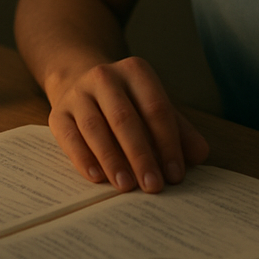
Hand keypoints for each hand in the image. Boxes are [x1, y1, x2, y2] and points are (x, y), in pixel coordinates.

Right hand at [48, 55, 208, 192]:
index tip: (175, 174)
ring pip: (95, 127)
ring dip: (112, 159)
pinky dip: (82, 158)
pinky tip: (97, 177)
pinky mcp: (58, 112)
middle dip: (141, 155)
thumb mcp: (154, 108)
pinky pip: (69, 136)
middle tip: (153, 186)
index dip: (167, 142)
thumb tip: (200, 154)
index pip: (156, 107)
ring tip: (126, 187)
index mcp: (135, 71)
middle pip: (125, 118)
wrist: (80, 82)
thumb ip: (179, 131)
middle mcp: (104, 76)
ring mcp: (78, 93)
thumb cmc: (127, 102)